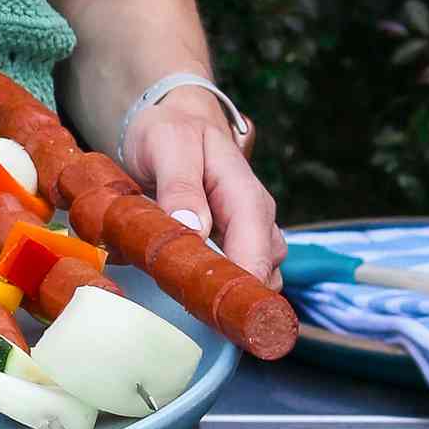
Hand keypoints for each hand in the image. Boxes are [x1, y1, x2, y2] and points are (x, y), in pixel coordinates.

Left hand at [121, 105, 285, 287]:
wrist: (174, 121)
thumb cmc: (172, 131)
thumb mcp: (169, 145)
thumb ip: (180, 185)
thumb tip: (195, 230)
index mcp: (247, 197)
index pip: (257, 255)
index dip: (238, 288)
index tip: (208, 306)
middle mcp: (257, 221)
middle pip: (260, 277)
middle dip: (227, 295)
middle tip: (180, 299)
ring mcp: (249, 235)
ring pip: (249, 281)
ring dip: (218, 291)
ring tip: (176, 287)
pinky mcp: (233, 246)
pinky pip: (233, 277)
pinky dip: (211, 283)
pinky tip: (181, 278)